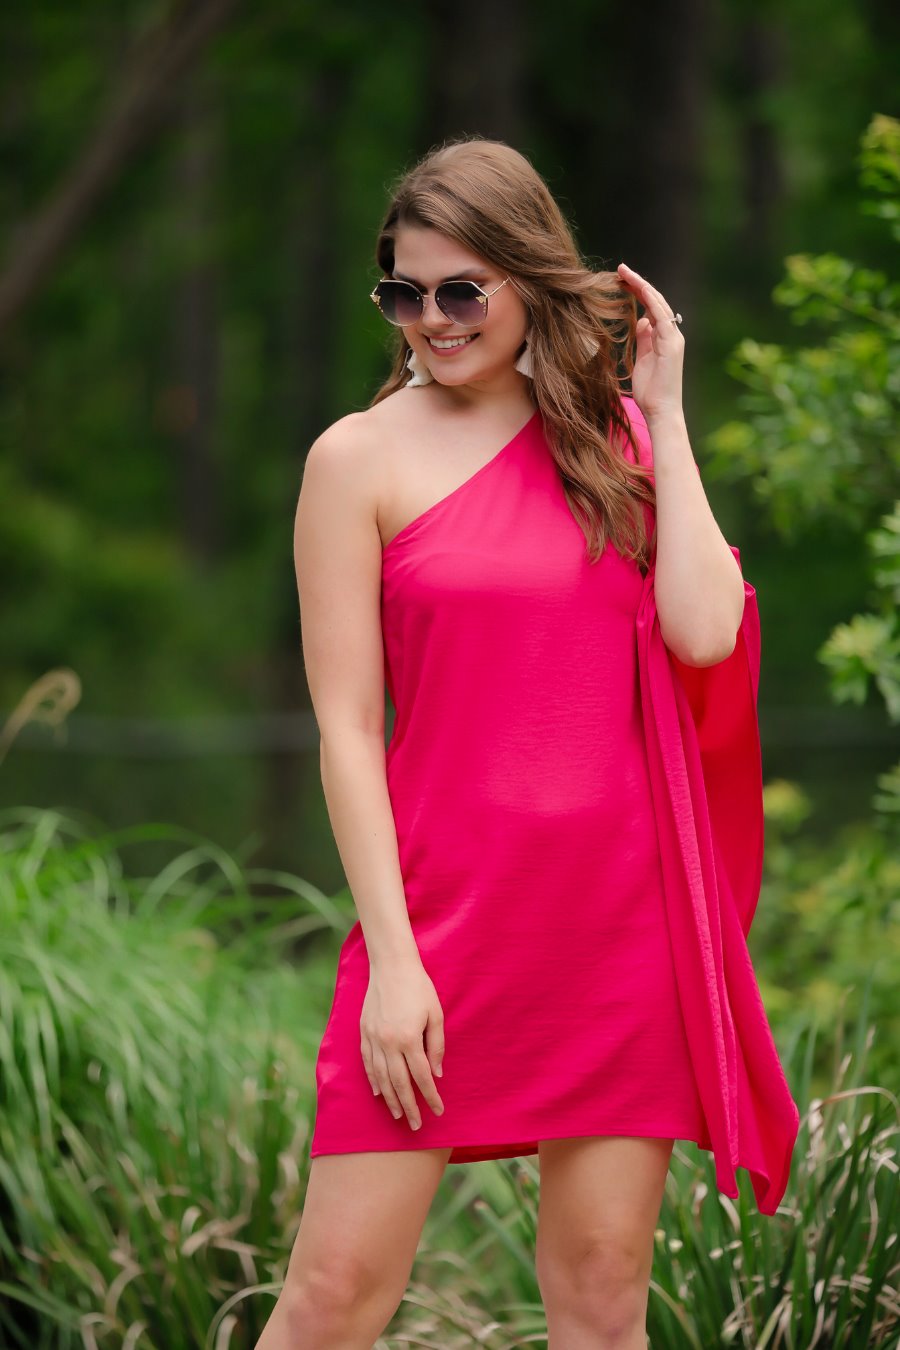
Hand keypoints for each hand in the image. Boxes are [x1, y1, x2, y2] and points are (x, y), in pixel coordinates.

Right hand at [360, 958, 444, 1130]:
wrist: (391, 966)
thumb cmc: (419, 988)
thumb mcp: (435, 1015)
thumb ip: (436, 1046)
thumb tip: (435, 1073)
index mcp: (409, 1038)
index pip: (421, 1076)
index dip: (430, 1096)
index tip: (438, 1111)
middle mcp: (389, 1042)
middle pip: (399, 1083)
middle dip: (409, 1107)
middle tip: (416, 1125)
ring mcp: (373, 1038)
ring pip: (381, 1077)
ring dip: (390, 1099)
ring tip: (397, 1115)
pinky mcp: (364, 1032)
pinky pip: (368, 1063)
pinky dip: (373, 1080)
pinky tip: (379, 1092)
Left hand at [617, 262, 684, 422]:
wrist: (661, 410)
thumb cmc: (650, 392)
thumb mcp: (641, 360)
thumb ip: (643, 340)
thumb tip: (639, 322)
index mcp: (663, 337)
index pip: (650, 307)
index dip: (637, 291)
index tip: (620, 280)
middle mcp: (671, 334)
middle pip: (655, 301)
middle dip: (638, 283)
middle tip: (620, 269)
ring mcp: (674, 338)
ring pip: (659, 304)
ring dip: (642, 286)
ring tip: (625, 273)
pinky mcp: (672, 344)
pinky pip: (662, 317)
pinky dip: (652, 302)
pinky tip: (640, 289)